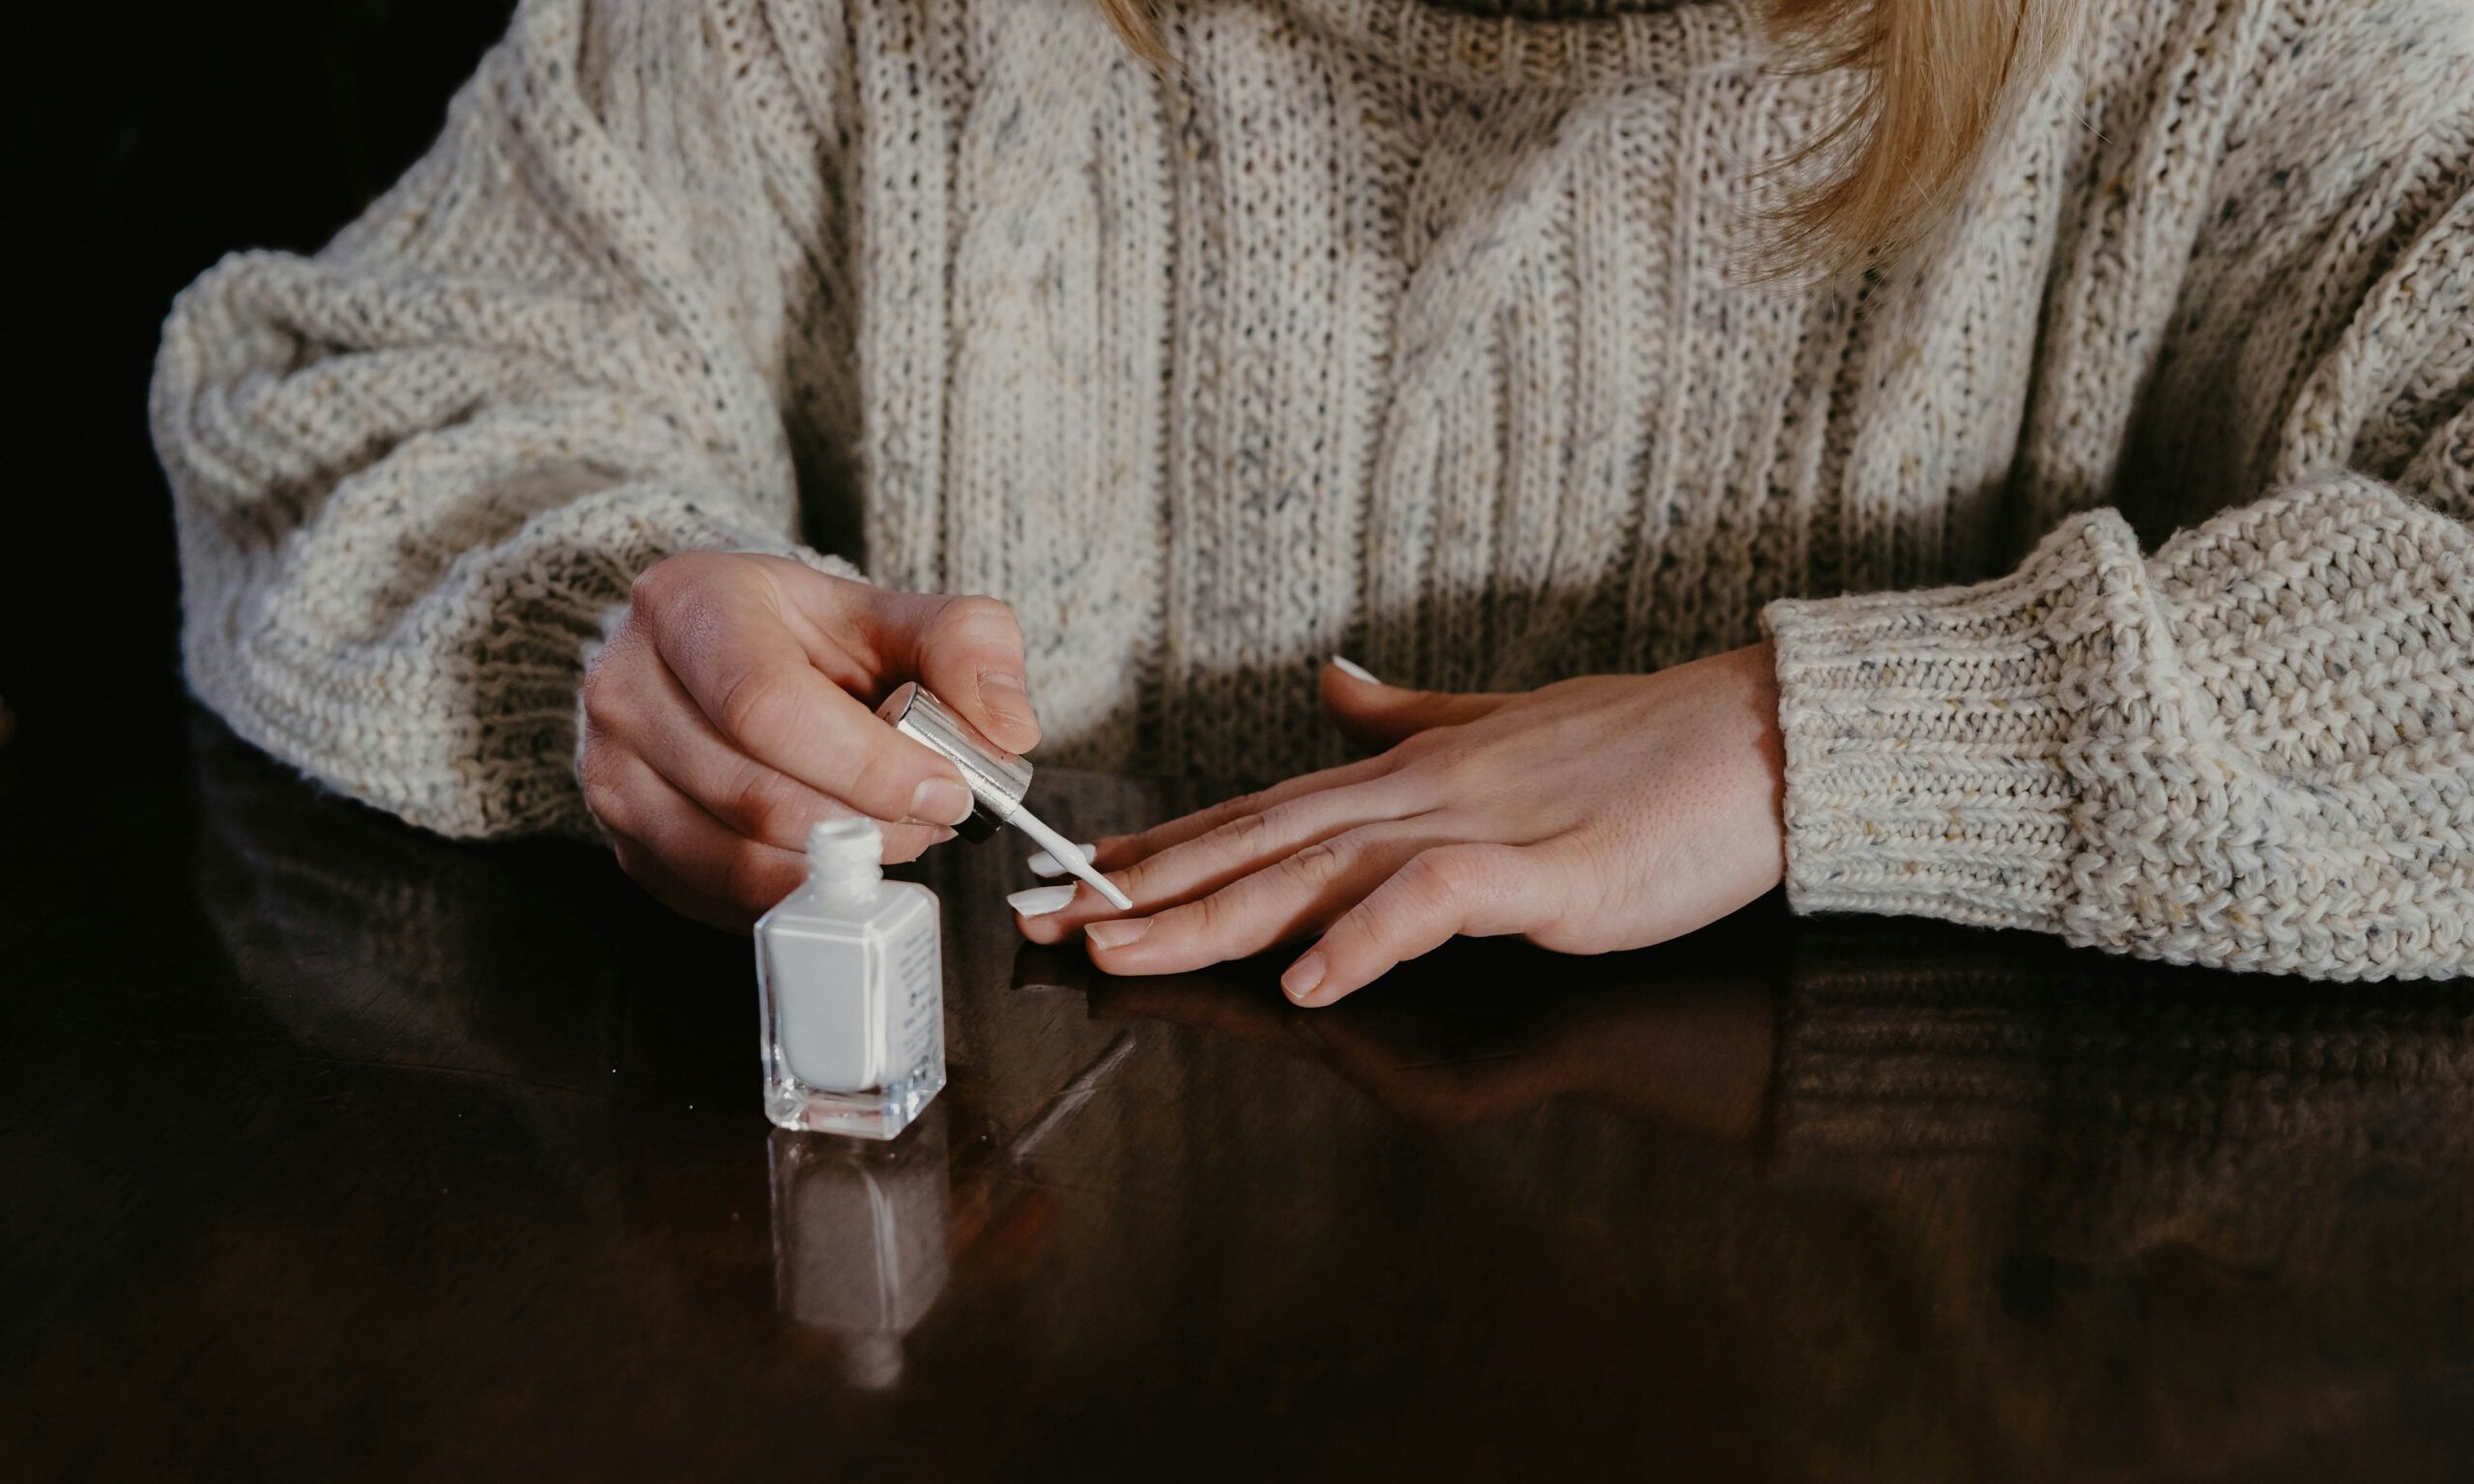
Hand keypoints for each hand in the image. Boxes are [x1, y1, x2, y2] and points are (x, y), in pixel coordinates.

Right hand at [578, 551, 1039, 928]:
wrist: (717, 655)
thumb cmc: (804, 638)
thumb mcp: (891, 612)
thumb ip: (968, 647)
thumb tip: (1005, 729)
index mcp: (688, 605)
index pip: (767, 705)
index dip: (868, 765)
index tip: (947, 788)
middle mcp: (627, 688)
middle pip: (757, 797)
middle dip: (871, 826)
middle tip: (936, 816)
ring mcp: (610, 772)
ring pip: (738, 862)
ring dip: (841, 869)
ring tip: (895, 832)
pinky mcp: (626, 843)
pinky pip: (722, 900)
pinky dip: (801, 894)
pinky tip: (841, 857)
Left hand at [1017, 645, 1787, 1004]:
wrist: (1758, 738)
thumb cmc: (1642, 746)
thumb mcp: (1503, 727)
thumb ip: (1411, 718)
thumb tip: (1334, 687)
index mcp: (1408, 773)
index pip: (1259, 813)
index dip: (1162, 848)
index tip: (1075, 878)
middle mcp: (1420, 792)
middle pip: (1258, 843)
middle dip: (1144, 887)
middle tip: (1041, 920)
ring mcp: (1477, 827)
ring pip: (1316, 870)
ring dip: (1212, 912)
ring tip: (1122, 946)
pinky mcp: (1542, 871)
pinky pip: (1431, 903)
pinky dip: (1362, 939)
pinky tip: (1304, 980)